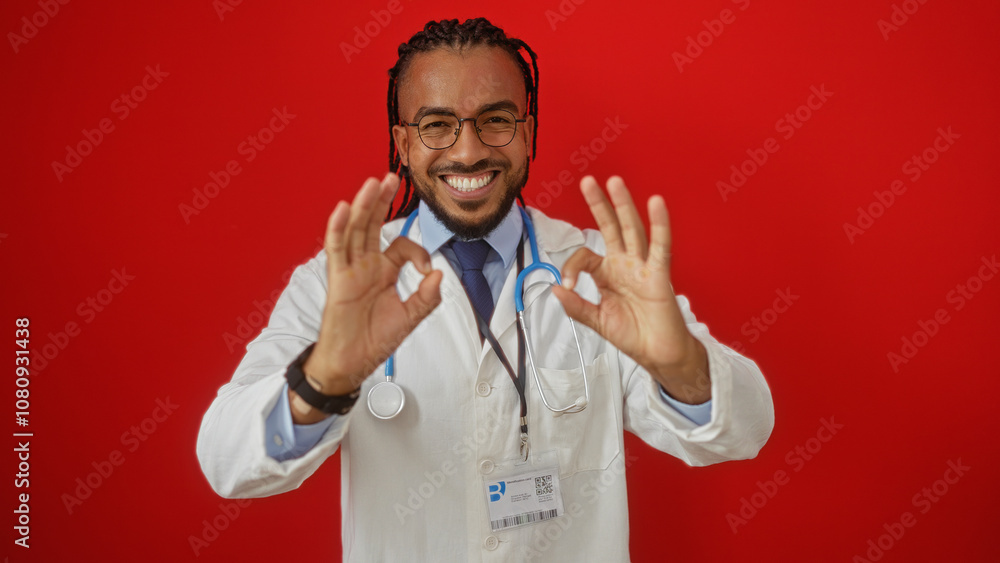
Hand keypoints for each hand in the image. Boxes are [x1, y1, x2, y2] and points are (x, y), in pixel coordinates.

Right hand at [295, 173, 442, 420]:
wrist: (351, 364)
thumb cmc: (374, 340)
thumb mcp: (410, 318)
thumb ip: (426, 297)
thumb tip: (438, 274)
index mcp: (384, 272)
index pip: (401, 246)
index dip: (418, 251)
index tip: (426, 270)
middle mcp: (366, 266)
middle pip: (374, 225)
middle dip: (383, 201)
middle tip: (392, 177)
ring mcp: (350, 270)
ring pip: (356, 231)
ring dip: (364, 206)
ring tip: (372, 183)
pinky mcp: (337, 280)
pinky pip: (337, 250)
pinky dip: (339, 229)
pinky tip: (344, 209)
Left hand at [551, 176, 709, 403]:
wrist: (658, 354)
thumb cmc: (632, 335)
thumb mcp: (597, 321)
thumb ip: (576, 306)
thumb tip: (556, 288)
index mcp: (607, 274)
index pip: (585, 256)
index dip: (573, 266)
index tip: (569, 286)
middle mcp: (624, 264)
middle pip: (610, 228)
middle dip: (599, 204)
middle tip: (587, 181)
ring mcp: (642, 267)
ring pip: (632, 230)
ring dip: (623, 206)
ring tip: (614, 182)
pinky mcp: (659, 275)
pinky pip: (660, 246)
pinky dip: (660, 225)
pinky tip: (656, 203)